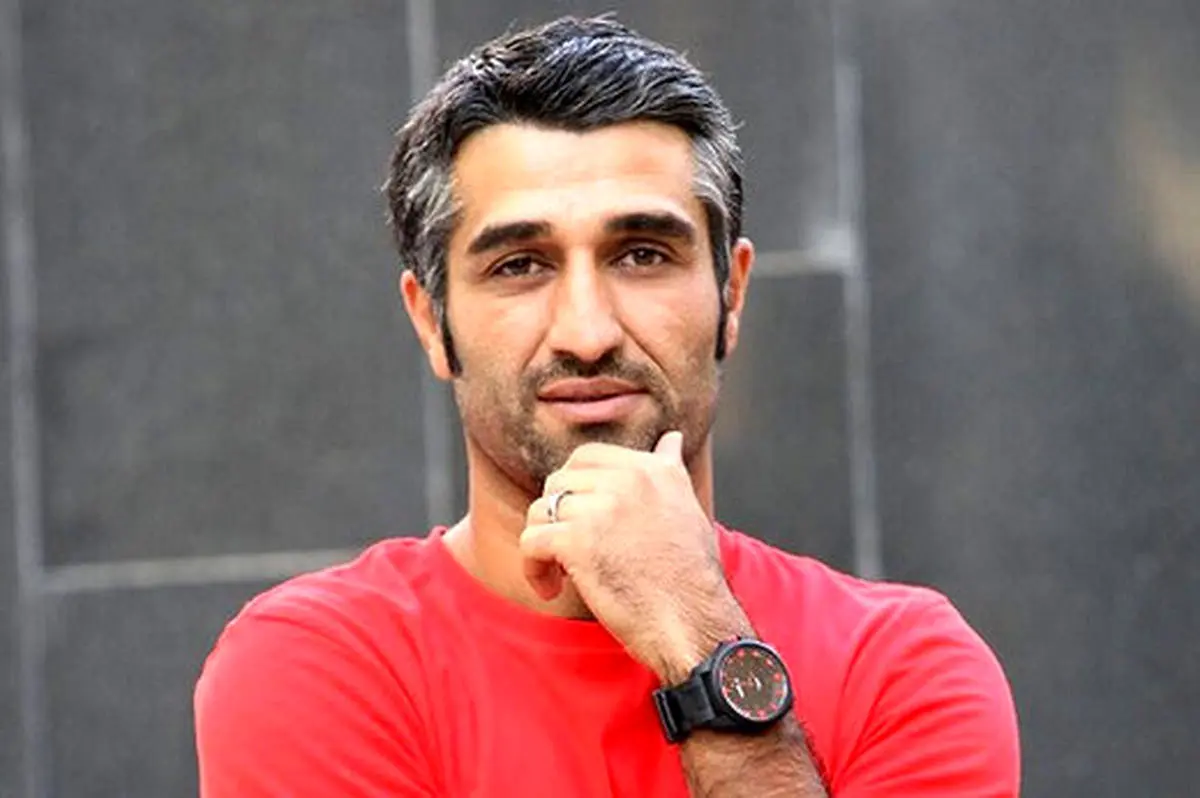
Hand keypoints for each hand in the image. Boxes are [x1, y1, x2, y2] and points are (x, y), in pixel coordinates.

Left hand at [520, 431, 750, 680]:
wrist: (694, 624)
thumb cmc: (691, 577)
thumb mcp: (688, 509)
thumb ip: (670, 471)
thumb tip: (671, 438)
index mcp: (652, 469)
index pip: (586, 458)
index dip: (575, 491)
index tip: (585, 524)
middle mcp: (627, 480)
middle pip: (557, 482)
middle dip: (556, 516)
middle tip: (569, 551)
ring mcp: (600, 509)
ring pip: (539, 512)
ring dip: (542, 544)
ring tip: (561, 574)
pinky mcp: (577, 542)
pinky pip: (531, 542)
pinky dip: (533, 568)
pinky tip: (552, 589)